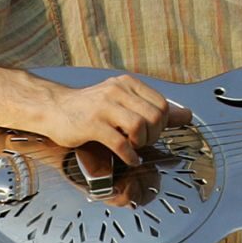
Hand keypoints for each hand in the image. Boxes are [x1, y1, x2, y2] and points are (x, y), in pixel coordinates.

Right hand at [29, 72, 185, 165]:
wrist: (54, 109)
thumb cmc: (89, 108)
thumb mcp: (122, 102)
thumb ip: (153, 108)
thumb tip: (187, 116)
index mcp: (127, 84)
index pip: (162, 104)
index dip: (162, 124)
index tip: (152, 132)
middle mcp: (117, 91)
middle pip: (154, 116)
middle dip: (154, 135)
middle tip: (143, 143)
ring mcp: (104, 107)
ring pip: (140, 127)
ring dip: (141, 144)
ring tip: (134, 148)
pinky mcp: (92, 125)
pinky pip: (120, 143)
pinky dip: (129, 155)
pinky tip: (129, 159)